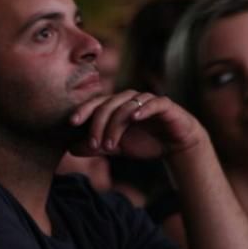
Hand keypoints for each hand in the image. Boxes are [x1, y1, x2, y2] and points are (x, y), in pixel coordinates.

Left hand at [68, 90, 202, 159]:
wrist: (176, 145)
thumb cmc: (145, 142)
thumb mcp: (116, 147)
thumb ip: (96, 147)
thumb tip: (71, 149)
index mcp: (116, 105)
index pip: (96, 104)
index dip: (83, 111)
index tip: (71, 123)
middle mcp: (129, 99)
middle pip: (108, 105)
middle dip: (98, 125)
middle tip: (94, 145)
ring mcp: (147, 100)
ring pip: (126, 106)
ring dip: (116, 125)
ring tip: (110, 145)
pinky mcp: (165, 105)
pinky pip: (153, 103)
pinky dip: (144, 109)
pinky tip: (135, 118)